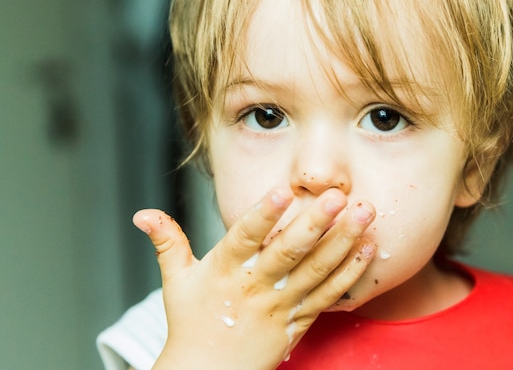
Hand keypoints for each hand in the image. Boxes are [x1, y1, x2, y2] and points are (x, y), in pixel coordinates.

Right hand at [133, 187, 375, 369]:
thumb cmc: (191, 323)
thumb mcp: (175, 280)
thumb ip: (167, 241)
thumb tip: (142, 214)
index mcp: (224, 271)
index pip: (244, 238)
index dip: (263, 215)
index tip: (283, 191)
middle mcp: (255, 286)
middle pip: (288, 253)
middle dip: (315, 223)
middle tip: (337, 195)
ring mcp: (280, 306)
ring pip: (316, 272)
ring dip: (343, 241)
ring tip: (365, 213)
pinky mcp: (299, 321)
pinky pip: (329, 296)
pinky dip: (349, 272)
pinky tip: (368, 248)